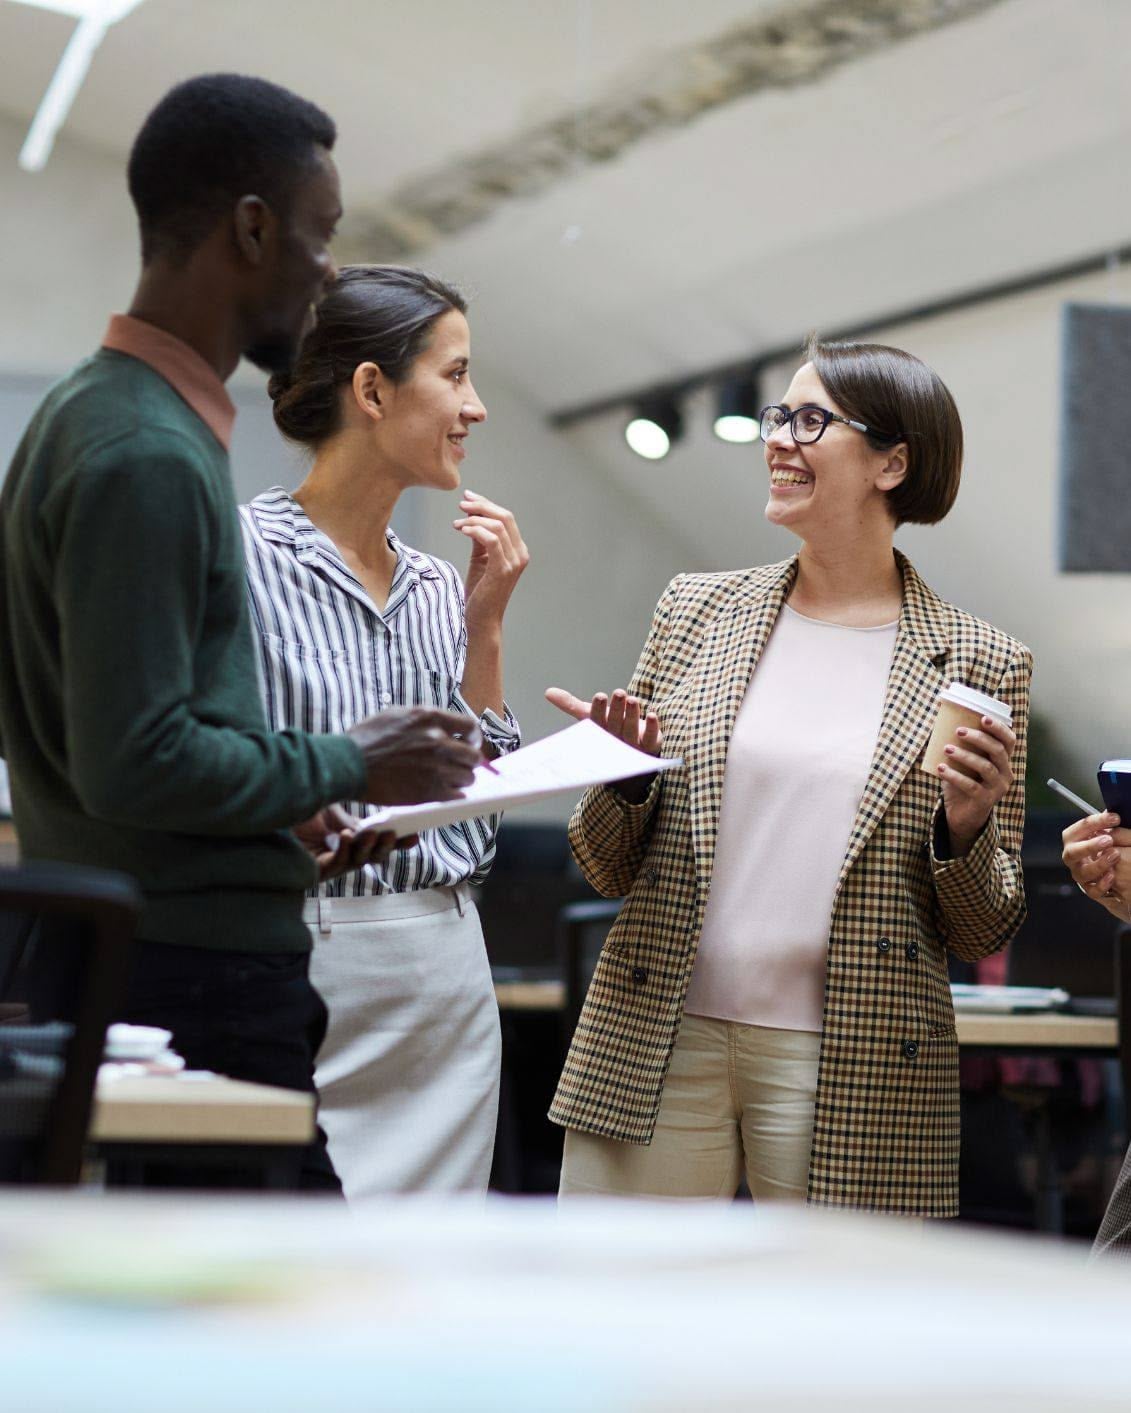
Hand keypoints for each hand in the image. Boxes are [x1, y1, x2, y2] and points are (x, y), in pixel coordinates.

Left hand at [293, 804, 407, 882]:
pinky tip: (346, 836)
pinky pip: (336, 864)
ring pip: (357, 862)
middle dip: (386, 846)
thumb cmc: (297, 809)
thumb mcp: (330, 808)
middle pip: (372, 856)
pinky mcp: (315, 871)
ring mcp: (330, 864)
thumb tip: (371, 825)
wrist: (269, 813)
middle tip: (395, 833)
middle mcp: (342, 853)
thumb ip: (350, 817)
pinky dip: (344, 850)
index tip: (415, 835)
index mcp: (349, 838)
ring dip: (366, 848)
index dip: (398, 842)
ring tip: (371, 833)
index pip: (378, 843)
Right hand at [347, 707, 481, 804]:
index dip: (473, 738)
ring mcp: (435, 766)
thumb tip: (444, 729)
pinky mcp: (429, 790)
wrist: (347, 764)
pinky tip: (444, 793)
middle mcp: (437, 740)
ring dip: (460, 780)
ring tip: (447, 781)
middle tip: (460, 767)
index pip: (470, 726)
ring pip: (467, 777)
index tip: (469, 744)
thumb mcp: (397, 715)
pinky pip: (457, 795)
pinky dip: (453, 795)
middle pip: (473, 755)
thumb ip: (424, 720)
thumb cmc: (366, 739)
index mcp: (430, 718)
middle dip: (468, 762)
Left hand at [455, 491, 528, 629]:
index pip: (506, 518)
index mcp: (517, 550)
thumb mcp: (480, 559)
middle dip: (481, 506)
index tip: (468, 497)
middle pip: (504, 517)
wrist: (481, 620)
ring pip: (498, 526)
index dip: (486, 504)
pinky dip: (476, 530)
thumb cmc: (480, 592)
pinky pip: (492, 540)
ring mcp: (514, 562)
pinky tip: (462, 530)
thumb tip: (472, 518)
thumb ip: (481, 539)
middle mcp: (520, 554)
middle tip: (461, 504)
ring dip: (474, 519)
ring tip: (457, 523)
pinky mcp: (502, 570)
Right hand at [545, 686, 660, 803]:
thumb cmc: (606, 730)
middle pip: (615, 724)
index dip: (598, 710)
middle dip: (617, 709)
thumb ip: (571, 704)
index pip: (597, 722)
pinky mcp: (650, 745)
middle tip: (619, 693)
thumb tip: (548, 692)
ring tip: (633, 700)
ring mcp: (632, 745)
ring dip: (633, 715)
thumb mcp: (589, 716)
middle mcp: (614, 740)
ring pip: (632, 730)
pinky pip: (652, 738)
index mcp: (598, 733)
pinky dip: (653, 727)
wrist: (627, 755)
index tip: (600, 695)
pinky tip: (653, 715)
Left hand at [935, 714, 1016, 854]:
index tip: (983, 718)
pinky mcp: (986, 801)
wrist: (962, 815)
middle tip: (958, 730)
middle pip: (998, 751)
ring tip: (946, 748)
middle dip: (978, 738)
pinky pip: (971, 786)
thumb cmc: (962, 782)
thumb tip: (941, 722)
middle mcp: (1005, 773)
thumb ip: (960, 746)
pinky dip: (954, 776)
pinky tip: (941, 769)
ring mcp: (997, 788)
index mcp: (1003, 760)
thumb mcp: (963, 763)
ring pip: (985, 767)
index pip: (1009, 740)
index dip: (999, 728)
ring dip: (964, 755)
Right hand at [1062, 812, 1130, 920]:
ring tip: (1115, 855)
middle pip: (1072, 852)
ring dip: (1098, 864)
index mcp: (1074, 839)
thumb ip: (1108, 825)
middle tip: (1108, 840)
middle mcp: (1073, 857)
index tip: (1115, 818)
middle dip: (1089, 846)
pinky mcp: (1089, 889)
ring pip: (1082, 873)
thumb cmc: (1106, 846)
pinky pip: (1092, 890)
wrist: (1108, 872)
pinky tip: (1112, 876)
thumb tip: (1113, 812)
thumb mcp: (1107, 833)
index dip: (1096, 822)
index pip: (1080, 828)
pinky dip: (1101, 884)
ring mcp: (1080, 874)